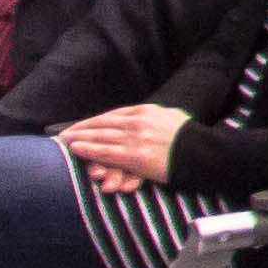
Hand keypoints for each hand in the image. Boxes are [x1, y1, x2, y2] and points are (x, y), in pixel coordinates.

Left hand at [58, 104, 189, 188]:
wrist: (203, 152)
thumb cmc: (190, 138)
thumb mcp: (172, 118)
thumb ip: (155, 118)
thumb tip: (143, 119)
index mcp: (147, 112)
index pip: (114, 115)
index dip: (95, 121)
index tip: (82, 125)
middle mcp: (139, 122)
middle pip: (103, 124)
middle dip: (82, 129)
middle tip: (64, 133)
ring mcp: (136, 138)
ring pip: (101, 136)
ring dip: (80, 137)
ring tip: (65, 140)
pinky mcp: (135, 155)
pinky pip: (106, 151)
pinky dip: (89, 149)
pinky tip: (76, 148)